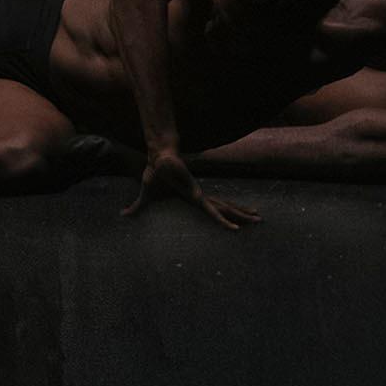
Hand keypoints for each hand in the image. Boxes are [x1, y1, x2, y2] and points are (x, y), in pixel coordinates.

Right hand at [123, 151, 257, 229]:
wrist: (158, 158)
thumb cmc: (155, 174)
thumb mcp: (146, 195)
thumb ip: (138, 207)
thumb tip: (123, 214)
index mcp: (194, 198)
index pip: (214, 208)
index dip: (226, 215)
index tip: (240, 223)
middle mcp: (201, 197)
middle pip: (226, 207)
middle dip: (243, 214)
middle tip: (261, 220)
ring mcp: (201, 194)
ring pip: (225, 207)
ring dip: (241, 214)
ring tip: (259, 219)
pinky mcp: (197, 194)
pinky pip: (212, 211)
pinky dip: (222, 220)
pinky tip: (233, 227)